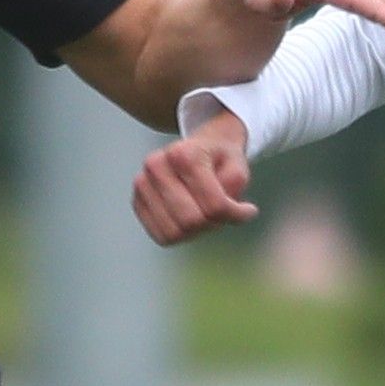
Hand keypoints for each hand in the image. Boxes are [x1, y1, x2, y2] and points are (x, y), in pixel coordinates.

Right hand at [133, 111, 255, 246]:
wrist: (194, 149)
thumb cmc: (219, 159)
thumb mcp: (239, 168)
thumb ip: (234, 190)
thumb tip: (219, 216)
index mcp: (184, 153)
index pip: (214, 205)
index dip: (236, 214)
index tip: (248, 210)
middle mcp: (156, 166)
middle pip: (191, 221)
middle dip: (212, 224)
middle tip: (223, 214)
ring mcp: (142, 183)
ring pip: (173, 233)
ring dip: (196, 232)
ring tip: (205, 216)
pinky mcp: (136, 201)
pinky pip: (161, 236)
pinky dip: (180, 235)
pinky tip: (189, 221)